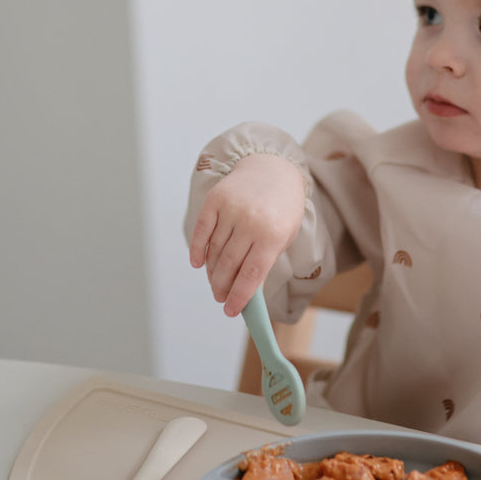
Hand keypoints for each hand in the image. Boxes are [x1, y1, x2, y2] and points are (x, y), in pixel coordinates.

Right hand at [188, 154, 306, 316]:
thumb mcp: (283, 237)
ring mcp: (231, 209)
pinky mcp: (215, 199)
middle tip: (220, 297)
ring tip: (214, 282)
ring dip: (211, 272)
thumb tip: (247, 293)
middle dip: (222, 287)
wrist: (273, 169)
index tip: (230, 311)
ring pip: (214, 251)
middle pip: (229, 265)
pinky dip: (197, 250)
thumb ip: (264, 263)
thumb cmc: (282, 208)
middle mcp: (250, 222)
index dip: (239, 297)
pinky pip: (201, 231)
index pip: (251, 276)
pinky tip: (198, 264)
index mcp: (272, 235)